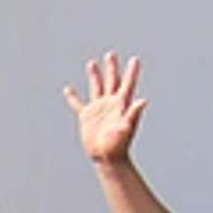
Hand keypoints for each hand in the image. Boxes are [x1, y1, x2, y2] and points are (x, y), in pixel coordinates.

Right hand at [66, 52, 145, 166]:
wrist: (107, 157)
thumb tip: (143, 101)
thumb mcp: (127, 127)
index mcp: (121, 104)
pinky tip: (68, 89)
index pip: (127, 84)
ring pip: (96, 88)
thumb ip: (134, 113)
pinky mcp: (87, 117)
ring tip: (92, 63)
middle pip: (111, 81)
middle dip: (111, 68)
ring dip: (94, 76)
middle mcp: (110, 104)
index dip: (131, 72)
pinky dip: (73, 97)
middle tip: (111, 55)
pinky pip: (78, 104)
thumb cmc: (118, 144)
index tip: (135, 59)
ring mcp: (98, 109)